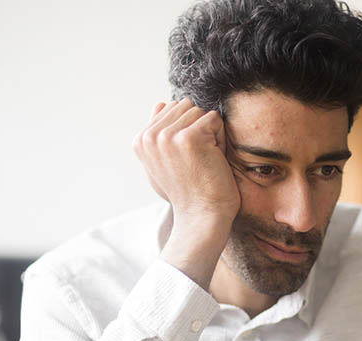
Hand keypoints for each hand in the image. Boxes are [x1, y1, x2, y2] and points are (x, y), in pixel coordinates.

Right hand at [133, 98, 239, 225]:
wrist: (202, 217)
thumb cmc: (189, 193)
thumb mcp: (165, 163)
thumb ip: (159, 134)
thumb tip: (160, 103)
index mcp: (141, 139)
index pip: (173, 109)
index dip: (188, 131)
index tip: (187, 160)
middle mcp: (150, 136)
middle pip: (188, 107)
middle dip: (200, 129)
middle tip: (199, 160)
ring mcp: (167, 136)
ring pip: (201, 112)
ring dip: (211, 135)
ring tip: (205, 161)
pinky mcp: (189, 137)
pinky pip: (215, 120)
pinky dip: (220, 140)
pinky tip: (213, 161)